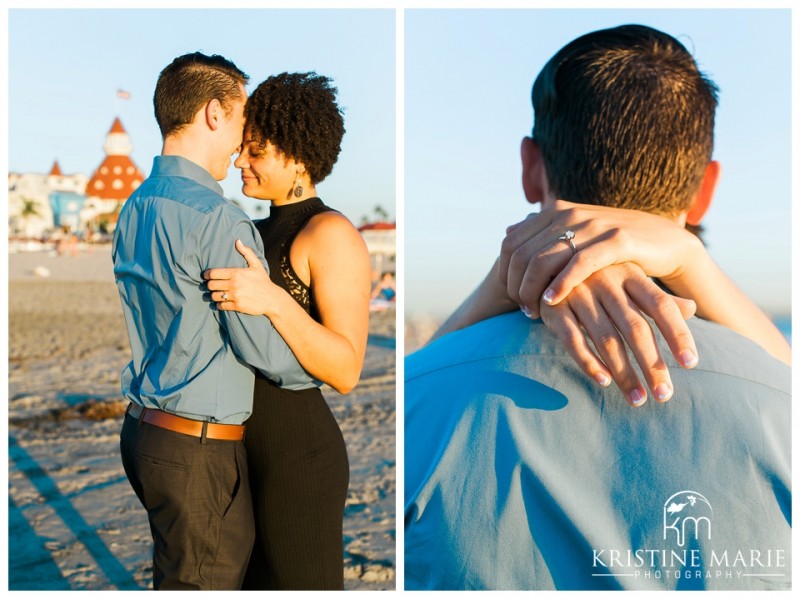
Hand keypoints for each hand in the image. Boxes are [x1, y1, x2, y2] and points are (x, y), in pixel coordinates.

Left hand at [203, 240, 278, 314]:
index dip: (206, 275)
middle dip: (209, 285)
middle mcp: (234, 284)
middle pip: (211, 285)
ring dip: (213, 295)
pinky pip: (221, 306)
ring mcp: (235, 296)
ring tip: (216, 294)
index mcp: (237, 273)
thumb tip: (238, 241)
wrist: (272, 299)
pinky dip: (219, 304)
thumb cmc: (263, 281)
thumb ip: (246, 252)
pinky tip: (222, 302)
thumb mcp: (257, 265)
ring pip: (214, 296)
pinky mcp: (237, 306)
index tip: (206, 276)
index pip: (213, 273)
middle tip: (211, 285)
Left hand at [499, 200, 703, 317]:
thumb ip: (543, 234)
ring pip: (544, 258)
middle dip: (516, 285)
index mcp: (555, 211)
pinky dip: (561, 283)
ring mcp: (593, 224)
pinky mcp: (618, 240)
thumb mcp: (574, 235)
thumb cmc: (613, 246)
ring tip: (533, 312)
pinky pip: (579, 263)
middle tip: (522, 309)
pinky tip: (551, 301)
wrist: (665, 242)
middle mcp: (569, 213)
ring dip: (532, 289)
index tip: (510, 295)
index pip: (511, 242)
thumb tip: (508, 231)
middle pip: (522, 252)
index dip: (505, 271)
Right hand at [537, 263, 698, 406]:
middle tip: (664, 396)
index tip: (690, 363)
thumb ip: (656, 296)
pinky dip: (588, 362)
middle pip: (636, 329)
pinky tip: (603, 381)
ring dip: (624, 373)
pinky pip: (572, 339)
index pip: (662, 306)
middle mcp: (607, 282)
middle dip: (652, 365)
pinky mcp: (554, 307)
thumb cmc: (594, 273)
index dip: (678, 334)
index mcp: (631, 274)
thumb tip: (692, 308)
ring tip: (637, 399)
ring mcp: (579, 293)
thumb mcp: (626, 276)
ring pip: (606, 339)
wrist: (544, 258)